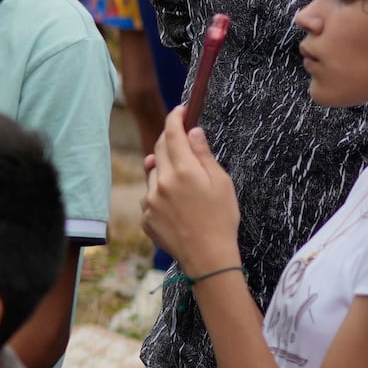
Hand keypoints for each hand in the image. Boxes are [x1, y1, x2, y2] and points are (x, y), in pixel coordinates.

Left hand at [140, 114, 240, 276]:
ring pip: (153, 173)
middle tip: (182, 138)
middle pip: (159, 149)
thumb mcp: (221, 183)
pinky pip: (150, 196)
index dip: (175, 118)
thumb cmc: (222, 219)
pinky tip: (177, 204)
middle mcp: (161, 183)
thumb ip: (204, 155)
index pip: (173, 134)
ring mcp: (150, 201)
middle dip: (169, 139)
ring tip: (185, 182)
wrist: (208, 258)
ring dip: (164, 168)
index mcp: (183, 171)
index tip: (180, 110)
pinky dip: (160, 192)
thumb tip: (193, 131)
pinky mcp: (145, 216)